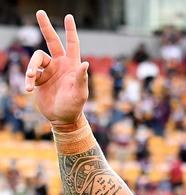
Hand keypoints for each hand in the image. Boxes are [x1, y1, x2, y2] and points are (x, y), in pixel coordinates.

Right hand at [25, 11, 88, 128]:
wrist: (62, 119)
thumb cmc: (74, 106)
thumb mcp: (79, 93)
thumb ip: (81, 78)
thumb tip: (86, 63)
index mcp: (72, 65)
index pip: (72, 44)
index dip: (70, 30)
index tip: (68, 17)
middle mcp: (60, 65)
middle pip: (52, 41)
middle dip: (46, 27)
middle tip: (39, 12)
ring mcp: (49, 71)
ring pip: (36, 59)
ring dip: (31, 68)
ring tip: (31, 80)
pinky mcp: (40, 79)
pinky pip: (31, 74)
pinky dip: (29, 80)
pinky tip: (29, 90)